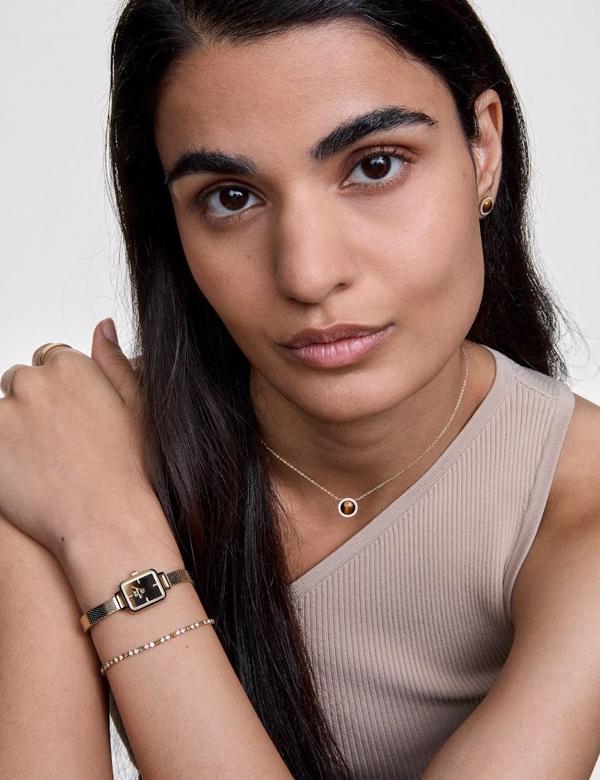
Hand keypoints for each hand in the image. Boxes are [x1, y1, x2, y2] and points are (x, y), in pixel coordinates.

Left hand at [0, 319, 154, 556]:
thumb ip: (113, 360)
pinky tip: (27, 474)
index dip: (63, 391)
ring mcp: (4, 414)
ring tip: (44, 462)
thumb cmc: (127, 467)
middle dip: (34, 406)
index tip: (72, 418)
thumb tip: (102, 327)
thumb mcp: (136, 405)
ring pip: (2, 412)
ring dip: (15, 429)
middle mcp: (33, 383)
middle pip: (20, 382)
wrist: (104, 520)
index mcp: (71, 366)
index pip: (50, 361)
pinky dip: (5, 454)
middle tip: (59, 443)